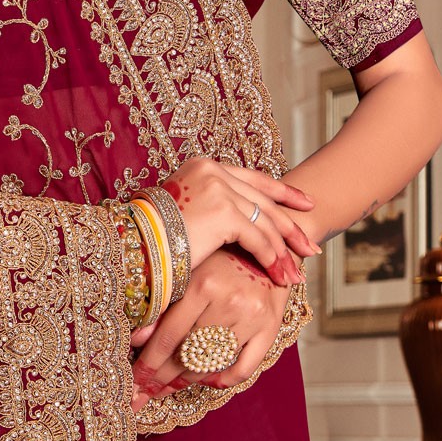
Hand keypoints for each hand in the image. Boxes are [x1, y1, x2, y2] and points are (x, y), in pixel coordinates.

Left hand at [129, 247, 292, 411]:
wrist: (266, 250)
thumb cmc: (221, 260)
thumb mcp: (190, 272)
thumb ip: (164, 305)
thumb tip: (136, 340)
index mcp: (203, 283)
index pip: (170, 336)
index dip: (149, 364)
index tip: (134, 382)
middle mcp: (229, 300)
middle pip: (188, 353)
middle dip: (162, 378)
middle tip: (143, 394)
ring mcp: (252, 317)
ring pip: (212, 363)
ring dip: (187, 380)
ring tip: (167, 389)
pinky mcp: (270, 328)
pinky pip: (243, 368)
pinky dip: (223, 380)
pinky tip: (206, 382)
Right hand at [162, 156, 319, 287]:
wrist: (131, 243)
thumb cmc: (150, 236)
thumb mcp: (184, 212)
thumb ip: (210, 208)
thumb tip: (236, 223)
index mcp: (204, 166)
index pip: (254, 178)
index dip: (282, 193)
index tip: (304, 203)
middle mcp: (213, 170)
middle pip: (265, 199)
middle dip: (290, 226)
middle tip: (310, 246)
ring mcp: (219, 188)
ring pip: (264, 222)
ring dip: (283, 251)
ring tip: (295, 274)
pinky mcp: (223, 211)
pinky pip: (257, 237)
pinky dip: (270, 257)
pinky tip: (278, 274)